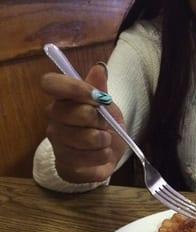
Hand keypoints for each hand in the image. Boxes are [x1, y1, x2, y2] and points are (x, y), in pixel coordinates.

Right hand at [41, 64, 127, 182]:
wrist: (103, 159)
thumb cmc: (102, 129)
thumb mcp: (106, 107)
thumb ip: (100, 88)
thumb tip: (100, 67)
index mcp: (62, 99)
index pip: (50, 83)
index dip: (75, 87)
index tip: (98, 96)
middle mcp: (53, 118)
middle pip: (77, 112)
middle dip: (100, 120)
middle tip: (106, 124)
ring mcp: (57, 141)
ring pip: (86, 138)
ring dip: (104, 140)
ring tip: (105, 141)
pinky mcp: (65, 162)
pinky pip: (90, 157)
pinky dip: (103, 156)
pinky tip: (101, 154)